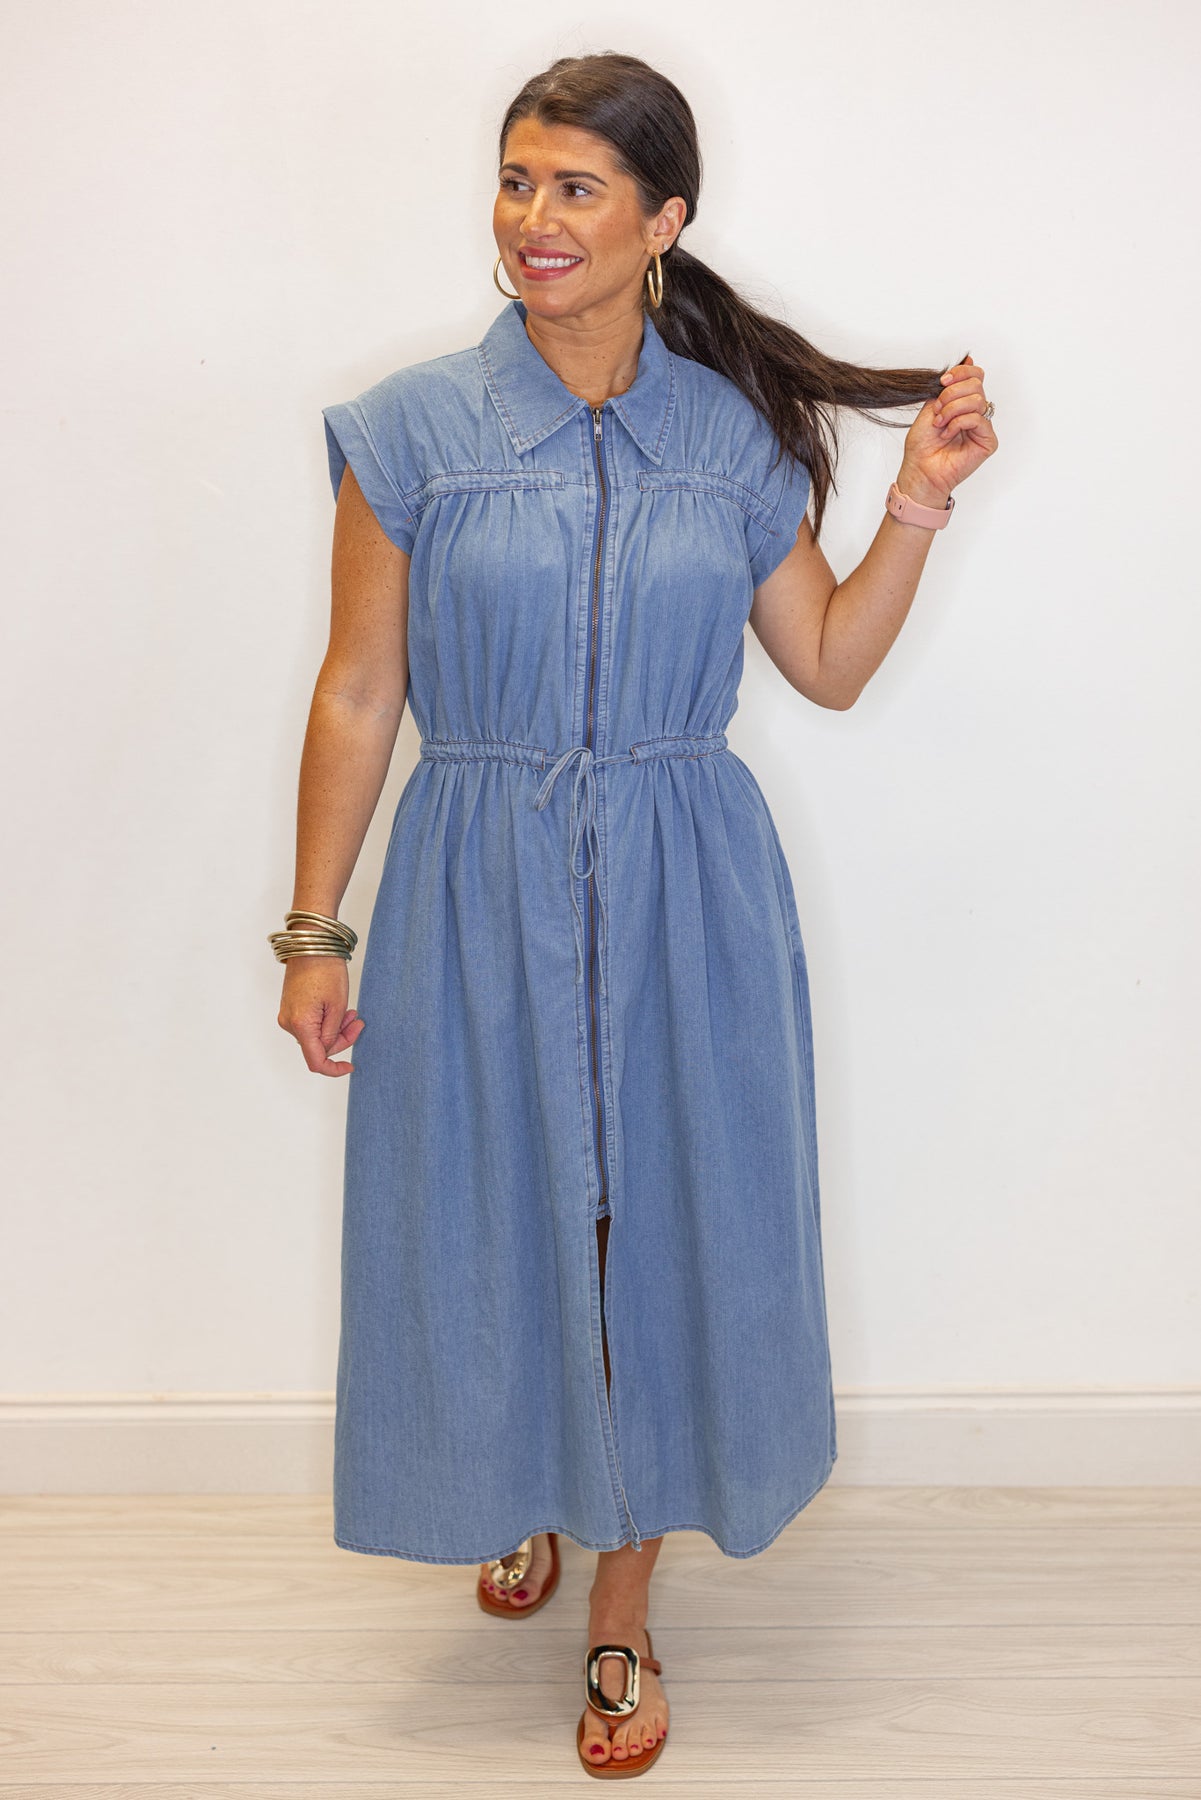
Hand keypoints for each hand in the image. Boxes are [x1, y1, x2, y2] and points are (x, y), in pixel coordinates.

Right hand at [277, 957, 364, 1076]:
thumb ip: (333, 1034)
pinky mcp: (290, 1008)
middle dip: (342, 1039)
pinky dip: (326, 1022)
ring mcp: (287, 1015)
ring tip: (351, 1013)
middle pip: (318, 1047)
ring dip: (335, 1029)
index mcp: (301, 1025)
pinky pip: (309, 1024)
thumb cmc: (325, 970)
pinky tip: (339, 1010)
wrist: (311, 944)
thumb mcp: (337, 1006)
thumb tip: (328, 1049)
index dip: (334, 1069)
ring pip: (315, 1036)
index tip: (350, 1066)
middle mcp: (289, 1023)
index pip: (316, 1061)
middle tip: (358, 1023)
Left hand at [898, 353, 997, 503]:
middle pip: (976, 384)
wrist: (920, 470)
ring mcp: (983, 427)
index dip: (961, 373)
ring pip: (977, 400)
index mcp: (963, 403)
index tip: (942, 382)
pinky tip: (947, 433)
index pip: (975, 375)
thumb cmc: (922, 445)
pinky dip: (958, 423)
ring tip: (940, 423)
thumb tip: (968, 360)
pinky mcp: (988, 441)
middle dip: (952, 394)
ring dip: (952, 409)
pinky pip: (978, 418)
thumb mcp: (930, 407)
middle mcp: (975, 412)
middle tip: (937, 409)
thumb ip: (947, 386)